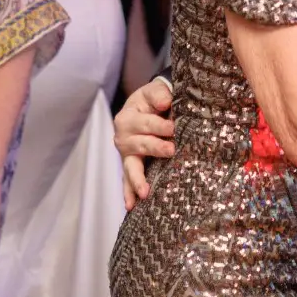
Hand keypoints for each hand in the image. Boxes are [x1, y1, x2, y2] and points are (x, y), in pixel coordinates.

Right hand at [115, 77, 175, 208]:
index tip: (173, 128)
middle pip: (140, 144)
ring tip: (145, 192)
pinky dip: (129, 192)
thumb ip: (159, 93)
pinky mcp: (130, 164)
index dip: (160, 126)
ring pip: (131, 167)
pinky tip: (131, 205)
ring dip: (138, 179)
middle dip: (155, 148)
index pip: (145, 123)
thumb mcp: (155, 91)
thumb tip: (165, 103)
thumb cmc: (154, 99)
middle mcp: (123, 136)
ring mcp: (126, 153)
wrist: (148, 106)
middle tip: (170, 151)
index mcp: (128, 117)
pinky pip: (128, 180)